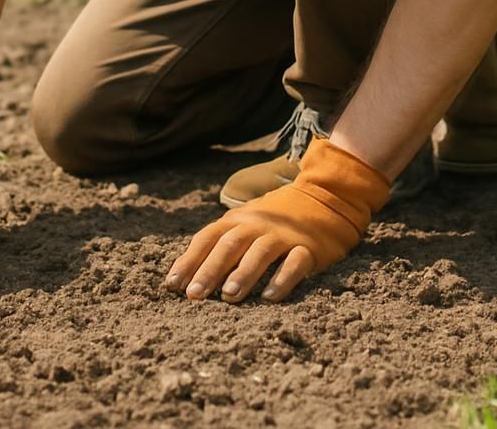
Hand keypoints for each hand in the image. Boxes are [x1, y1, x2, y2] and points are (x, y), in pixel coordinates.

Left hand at [164, 139, 389, 302]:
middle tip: (194, 296)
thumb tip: (187, 278)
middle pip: (230, 245)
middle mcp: (257, 225)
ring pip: (260, 252)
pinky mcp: (308, 247)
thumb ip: (220, 245)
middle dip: (210, 270)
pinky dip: (282, 279)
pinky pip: (295, 263)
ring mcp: (283, 234)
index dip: (189, 261)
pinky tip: (270, 298)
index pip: (207, 238)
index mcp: (237, 220)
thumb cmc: (273, 221)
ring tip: (228, 296)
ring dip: (243, 274)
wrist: (323, 199)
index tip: (172, 286)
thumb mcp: (244, 224)